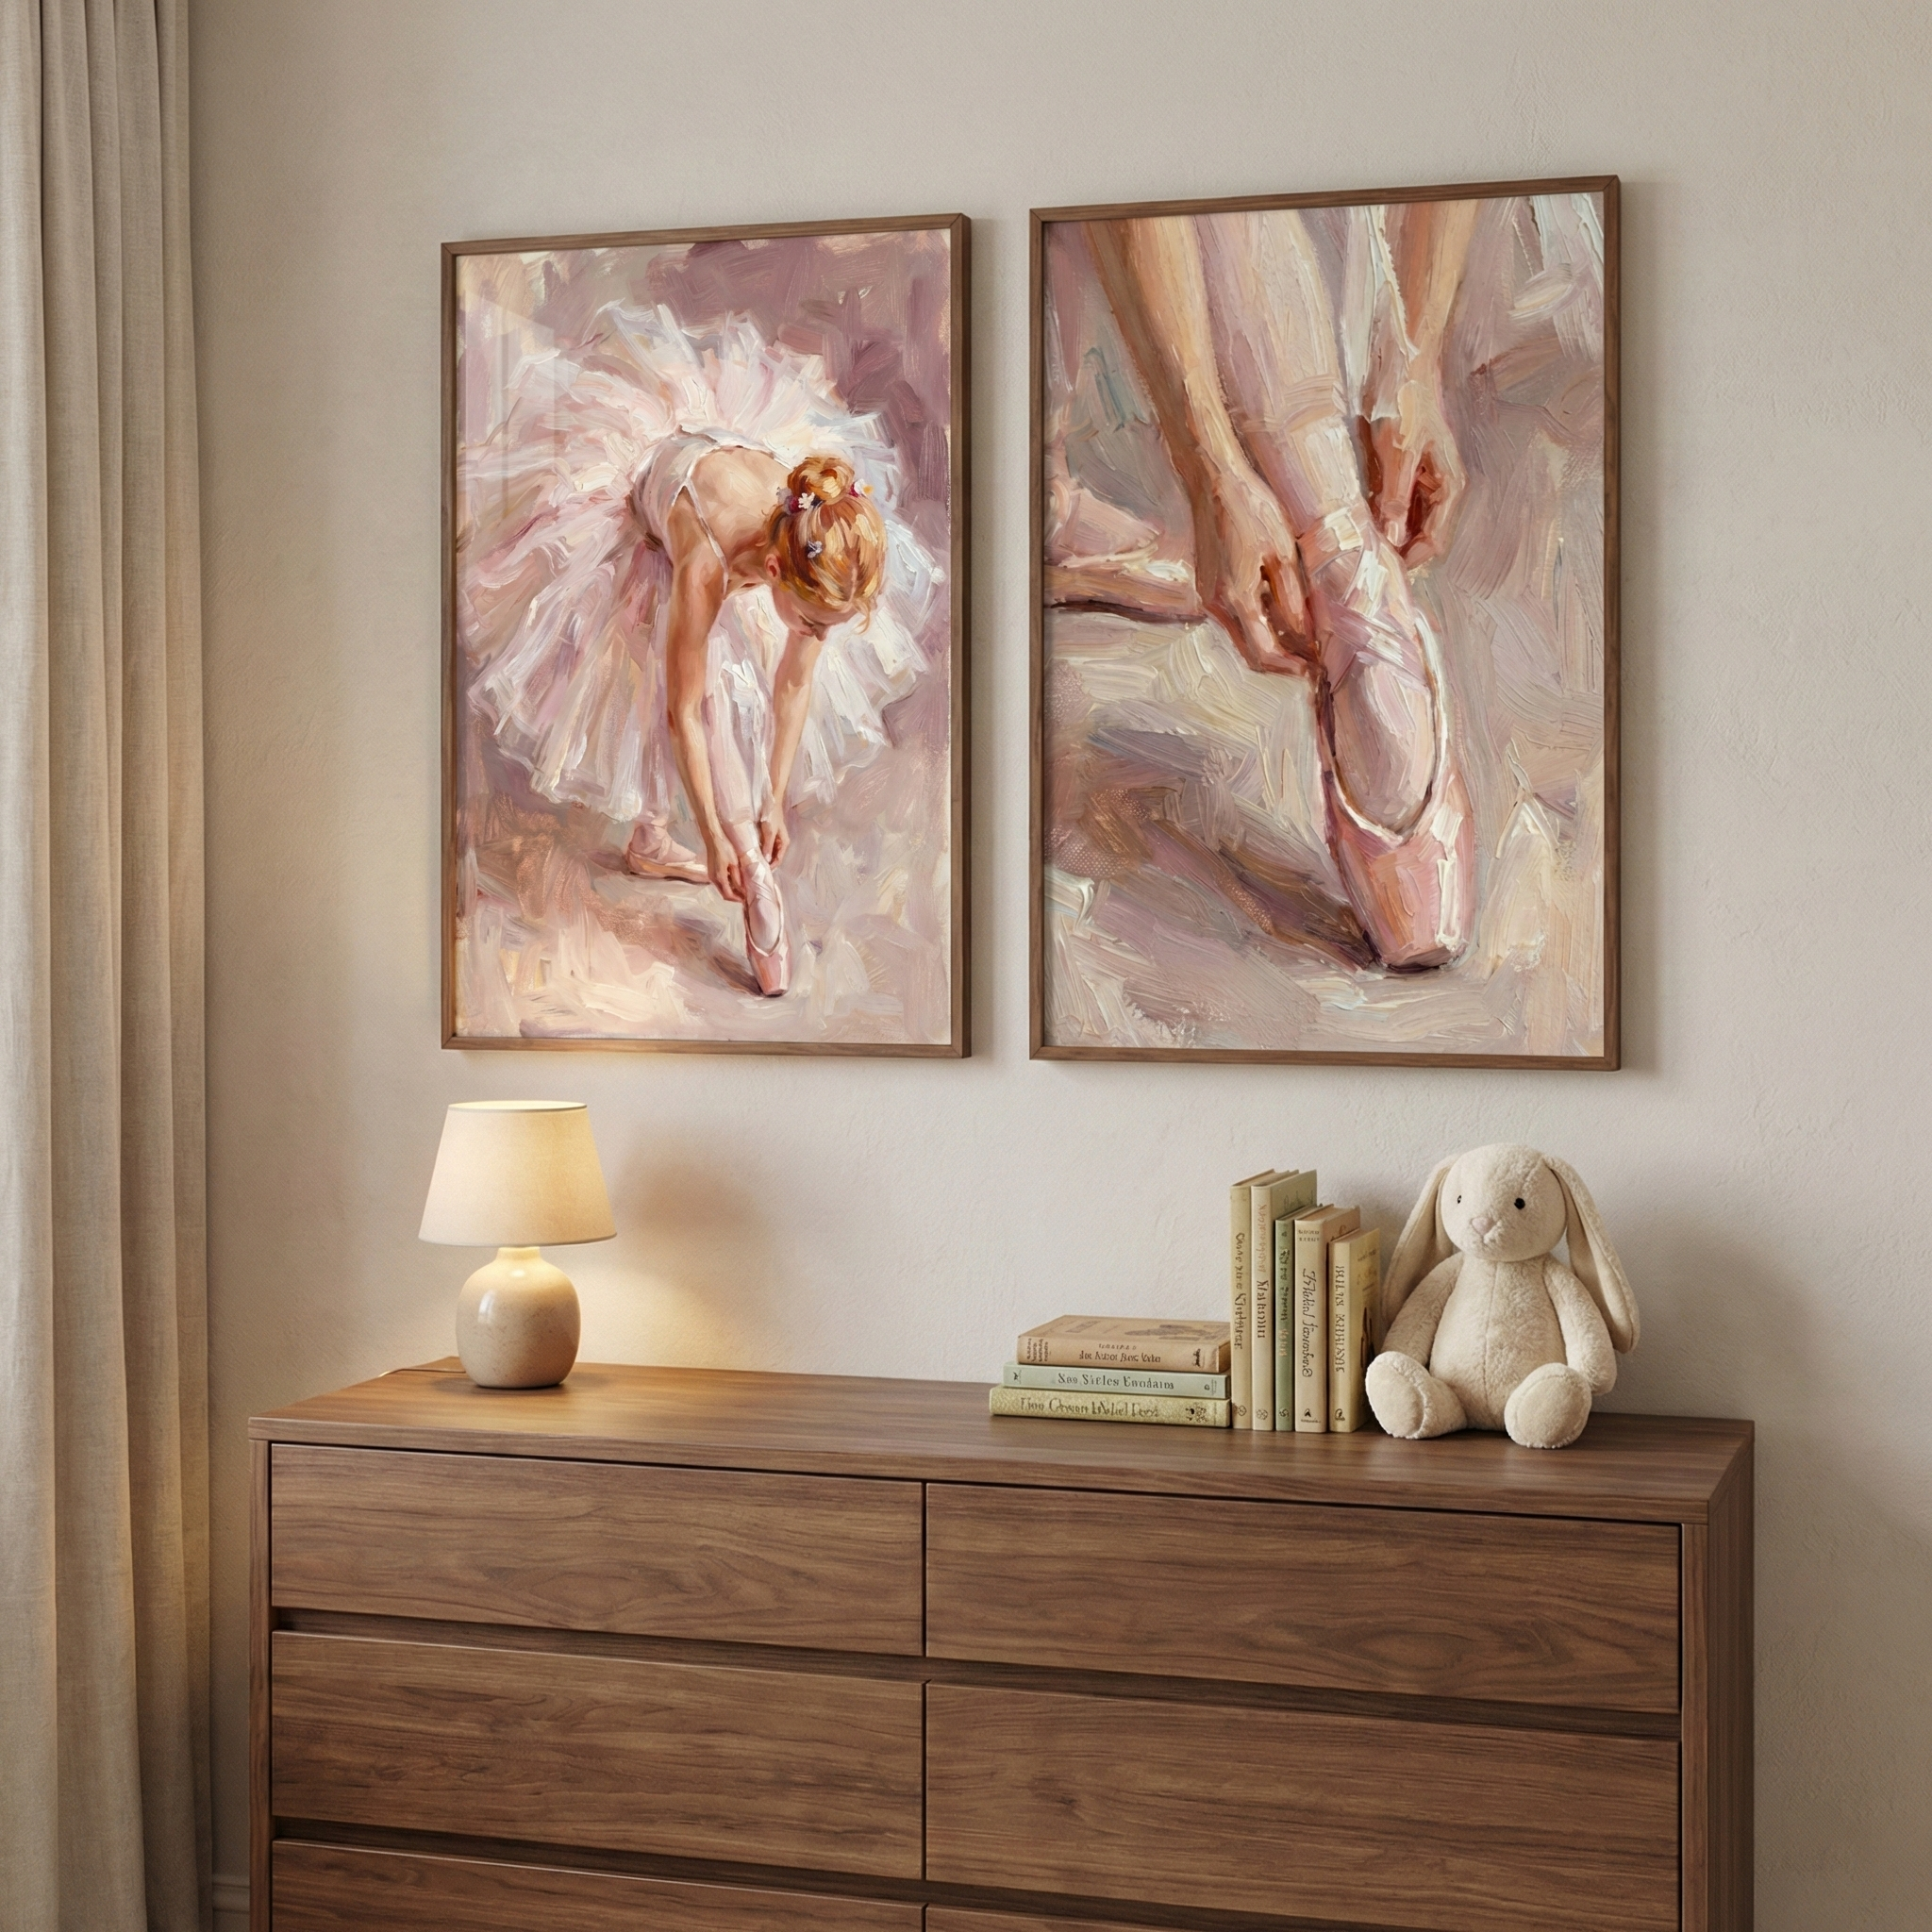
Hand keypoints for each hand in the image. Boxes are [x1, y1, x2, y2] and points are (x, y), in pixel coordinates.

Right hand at [704, 833, 744, 903]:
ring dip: (731, 891)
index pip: (728, 895)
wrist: (714, 838)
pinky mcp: (711, 871)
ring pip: (722, 889)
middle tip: (745, 896)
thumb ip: (738, 879)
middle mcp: (713, 879)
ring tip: (742, 889)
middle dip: (734, 897)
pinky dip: (727, 885)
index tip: (746, 899)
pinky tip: (735, 881)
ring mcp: (711, 875)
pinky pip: (720, 883)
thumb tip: (742, 890)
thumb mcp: (735, 864)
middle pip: (724, 894)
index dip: (738, 899)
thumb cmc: (726, 848)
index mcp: (719, 877)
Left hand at [758, 803, 788, 865]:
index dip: (771, 868)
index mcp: (784, 843)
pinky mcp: (771, 836)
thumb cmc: (772, 817)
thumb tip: (767, 860)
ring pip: (770, 853)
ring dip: (764, 858)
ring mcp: (776, 840)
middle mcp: (782, 843)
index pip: (778, 860)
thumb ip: (768, 846)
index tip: (761, 872)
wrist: (771, 803)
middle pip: (775, 858)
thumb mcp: (769, 832)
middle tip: (756, 870)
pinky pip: (767, 847)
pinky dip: (762, 851)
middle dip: (767, 864)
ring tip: (755, 863)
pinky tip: (755, 853)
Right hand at [1192, 466, 1313, 675]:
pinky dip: (1262, 627)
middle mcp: (1216, 606)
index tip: (1318, 668)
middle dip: (1284, 662)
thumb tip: (1305, 638)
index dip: (1293, 667)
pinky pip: (1237, 620)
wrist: (1214, 481)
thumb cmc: (1253, 509)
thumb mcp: (1283, 555)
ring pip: (1244, 638)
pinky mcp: (1210, 588)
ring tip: (1307, 640)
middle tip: (1316, 661)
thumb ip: (1293, 601)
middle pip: (1251, 654)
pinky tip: (1285, 617)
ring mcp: (1209, 599)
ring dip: (1274, 645)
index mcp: (1236, 600)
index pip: (1264, 654)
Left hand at [1364, 366, 1465, 568]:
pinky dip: (1373, 516)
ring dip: (1380, 536)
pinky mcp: (1400, 474)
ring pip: (1399, 526)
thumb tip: (1392, 541)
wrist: (1401, 363)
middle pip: (1416, 539)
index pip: (1432, 543)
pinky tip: (1351, 518)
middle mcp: (1437, 490)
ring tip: (1351, 543)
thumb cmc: (1405, 404)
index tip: (1375, 568)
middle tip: (1357, 561)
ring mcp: (1419, 482)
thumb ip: (1395, 499)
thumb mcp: (1398, 454)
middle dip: (1391, 552)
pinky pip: (1387, 507)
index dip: (1406, 561)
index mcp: (1447, 487)